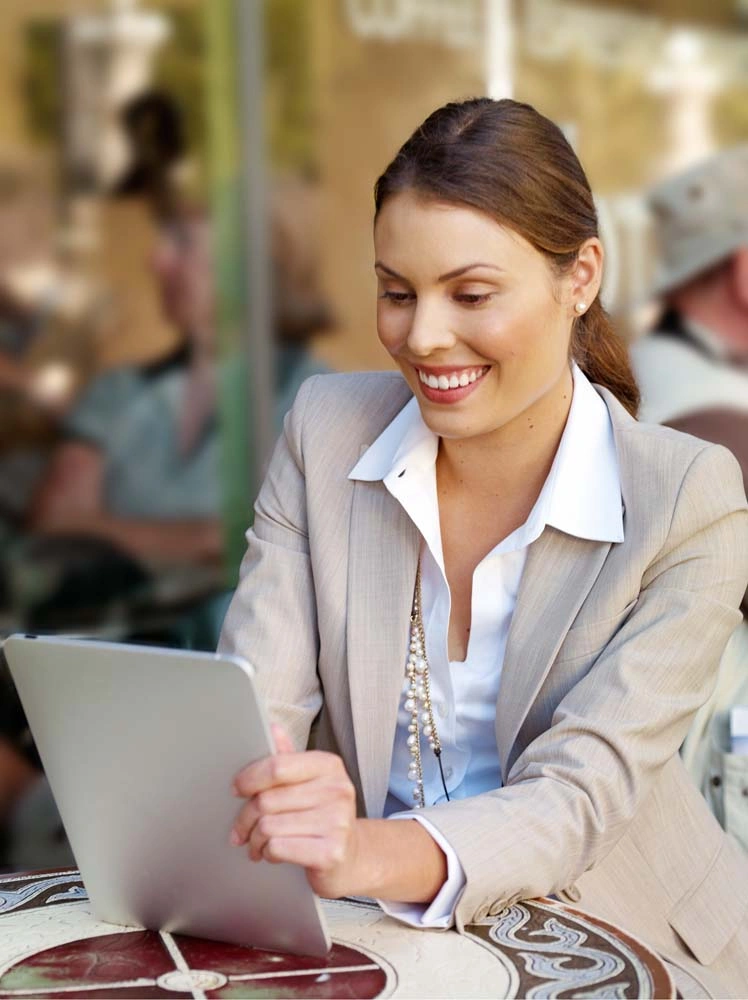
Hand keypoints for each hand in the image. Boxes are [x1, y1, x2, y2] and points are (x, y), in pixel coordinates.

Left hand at [230, 725, 361, 897]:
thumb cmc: (323, 816)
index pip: (276, 766)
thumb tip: (271, 728)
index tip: (236, 789)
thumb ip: (289, 759)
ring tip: (257, 843)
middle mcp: (337, 790)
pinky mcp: (331, 852)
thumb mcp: (310, 783)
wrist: (353, 856)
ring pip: (268, 826)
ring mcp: (337, 822)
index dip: (248, 778)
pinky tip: (272, 853)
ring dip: (254, 839)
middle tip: (241, 829)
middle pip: (266, 800)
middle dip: (245, 818)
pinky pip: (278, 848)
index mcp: (329, 766)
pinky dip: (267, 853)